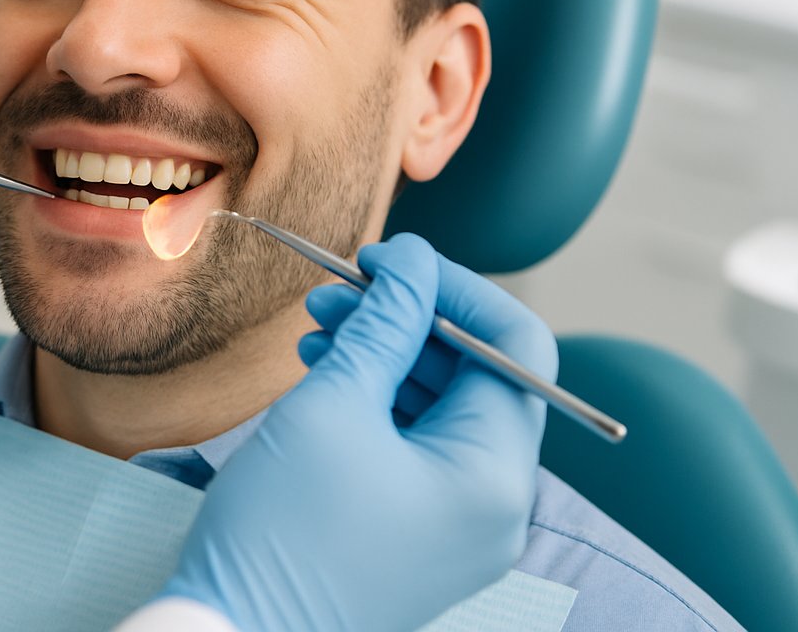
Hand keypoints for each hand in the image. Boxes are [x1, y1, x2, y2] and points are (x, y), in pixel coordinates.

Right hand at [162, 233, 556, 631]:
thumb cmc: (282, 532)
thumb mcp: (333, 405)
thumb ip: (386, 323)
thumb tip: (415, 262)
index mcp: (494, 474)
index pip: (515, 345)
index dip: (454, 289)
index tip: (389, 263)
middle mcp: (495, 504)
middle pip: (478, 374)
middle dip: (409, 320)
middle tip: (337, 291)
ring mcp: (460, 525)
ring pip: (442, 408)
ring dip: (386, 356)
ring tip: (317, 330)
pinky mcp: (423, 535)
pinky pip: (419, 447)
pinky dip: (378, 402)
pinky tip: (325, 373)